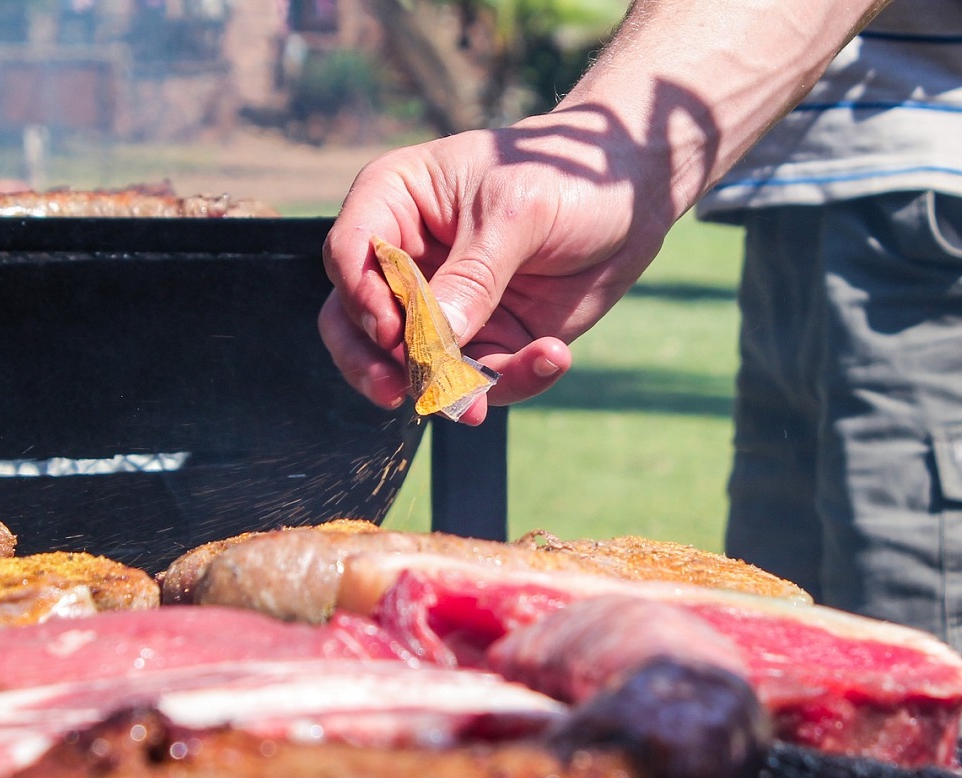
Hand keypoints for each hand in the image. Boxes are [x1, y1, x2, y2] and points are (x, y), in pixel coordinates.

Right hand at [321, 105, 683, 424]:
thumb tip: (432, 340)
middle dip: (372, 362)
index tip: (392, 329)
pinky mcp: (480, 338)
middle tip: (400, 390)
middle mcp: (404, 258)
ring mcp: (438, 305)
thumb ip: (473, 276)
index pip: (349, 253)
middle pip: (351, 321)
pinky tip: (552, 355)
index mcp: (394, 201)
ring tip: (479, 404)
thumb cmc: (562, 173)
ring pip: (406, 364)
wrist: (630, 191)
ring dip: (442, 389)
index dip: (360, 296)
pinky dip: (509, 380)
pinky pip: (476, 378)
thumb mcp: (518, 213)